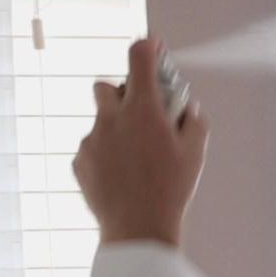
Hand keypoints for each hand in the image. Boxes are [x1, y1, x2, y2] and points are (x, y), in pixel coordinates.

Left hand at [73, 37, 209, 246]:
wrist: (138, 228)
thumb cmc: (170, 191)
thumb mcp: (195, 152)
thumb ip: (193, 120)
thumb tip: (186, 109)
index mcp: (143, 110)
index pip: (139, 57)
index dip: (147, 47)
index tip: (152, 47)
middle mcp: (112, 119)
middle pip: (106, 86)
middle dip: (122, 94)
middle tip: (141, 115)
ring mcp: (92, 140)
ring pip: (100, 122)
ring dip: (116, 131)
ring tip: (135, 160)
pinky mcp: (80, 162)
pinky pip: (92, 149)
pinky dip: (105, 155)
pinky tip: (122, 177)